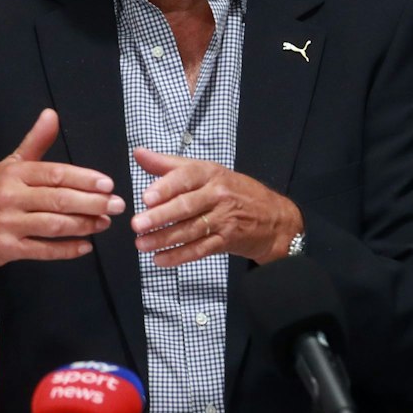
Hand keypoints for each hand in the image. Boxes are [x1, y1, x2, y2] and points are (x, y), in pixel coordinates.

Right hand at [0, 109, 125, 287]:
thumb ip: (35, 142)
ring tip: (105, 223)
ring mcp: (8, 224)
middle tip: (118, 205)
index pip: (55, 174)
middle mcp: (9, 197)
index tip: (108, 184)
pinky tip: (86, 246)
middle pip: (58, 200)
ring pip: (53, 225)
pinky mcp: (7, 249)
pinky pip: (42, 250)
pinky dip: (66, 250)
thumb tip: (52, 114)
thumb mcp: (10, 166)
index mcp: (14, 174)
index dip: (84, 179)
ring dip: (83, 225)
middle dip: (92, 203)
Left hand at [130, 147, 301, 266]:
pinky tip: (160, 259)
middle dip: (160, 217)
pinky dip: (179, 256)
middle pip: (186, 206)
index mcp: (210, 174)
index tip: (146, 197)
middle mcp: (218, 195)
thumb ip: (169, 164)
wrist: (274, 217)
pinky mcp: (227, 241)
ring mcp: (224, 219)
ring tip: (141, 244)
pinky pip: (200, 249)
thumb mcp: (206, 171)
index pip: (186, 178)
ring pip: (190, 230)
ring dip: (164, 239)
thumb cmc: (234, 190)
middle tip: (137, 224)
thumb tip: (139, 153)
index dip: (165, 187)